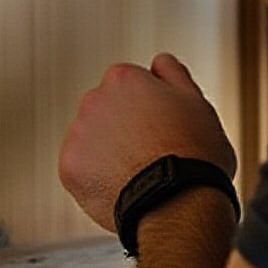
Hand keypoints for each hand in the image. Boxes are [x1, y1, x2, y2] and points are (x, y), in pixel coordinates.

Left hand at [59, 52, 236, 234]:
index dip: (148, 106)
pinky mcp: (69, 168)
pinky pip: (81, 169)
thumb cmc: (193, 156)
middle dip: (123, 127)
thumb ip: (173, 74)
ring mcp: (78, 134)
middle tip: (151, 151)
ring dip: (108, 151)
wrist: (178, 204)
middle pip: (106, 110)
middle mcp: (94, 100)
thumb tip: (159, 62)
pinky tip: (122, 185)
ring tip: (138, 173)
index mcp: (124, 78)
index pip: (128, 85)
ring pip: (92, 140)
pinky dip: (96, 178)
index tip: (160, 125)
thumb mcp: (197, 102)